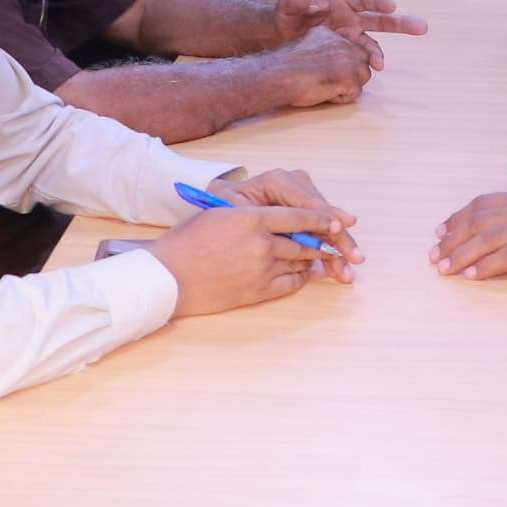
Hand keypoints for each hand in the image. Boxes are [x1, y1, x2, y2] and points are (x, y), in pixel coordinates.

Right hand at [149, 204, 355, 315]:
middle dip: (320, 242)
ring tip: (320, 258)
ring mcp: (261, 269)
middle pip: (303, 241)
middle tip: (333, 242)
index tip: (337, 221)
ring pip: (299, 262)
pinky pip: (290, 284)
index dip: (321, 219)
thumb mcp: (219, 215)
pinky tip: (303, 274)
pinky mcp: (258, 292)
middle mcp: (261, 243)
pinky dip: (300, 278)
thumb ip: (250, 216)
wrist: (169, 277)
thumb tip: (273, 220)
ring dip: (311, 260)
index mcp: (251, 218)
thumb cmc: (188, 242)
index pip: (297, 216)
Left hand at [207, 168, 362, 264]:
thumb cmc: (220, 210)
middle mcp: (295, 187)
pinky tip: (339, 267)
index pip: (305, 199)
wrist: (214, 214)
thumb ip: (257, 216)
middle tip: (353, 256)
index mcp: (278, 182)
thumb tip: (284, 227)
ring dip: (339, 247)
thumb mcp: (232, 209)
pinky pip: (322, 232)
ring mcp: (302, 201)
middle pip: (322, 212)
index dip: (322, 214)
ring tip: (348, 269)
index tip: (336, 227)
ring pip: (326, 224)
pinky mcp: (304, 216)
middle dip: (338, 236)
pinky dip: (330, 250)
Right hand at [268, 25, 376, 109]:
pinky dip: (340, 98)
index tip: (331, 72)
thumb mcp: (307, 47)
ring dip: (346, 87)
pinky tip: (323, 92)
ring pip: (362, 78)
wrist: (277, 76)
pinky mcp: (350, 77)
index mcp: (331, 34)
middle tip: (327, 82)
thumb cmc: (285, 68)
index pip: (353, 49)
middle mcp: (343, 42)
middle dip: (351, 76)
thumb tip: (334, 62)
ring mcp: (349, 59)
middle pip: (363, 62)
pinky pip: (354, 94)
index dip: (346, 65)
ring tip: (323, 86)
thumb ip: (324, 49)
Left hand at [273, 0, 428, 59]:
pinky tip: (370, 69)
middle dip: (401, 23)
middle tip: (422, 27)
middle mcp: (351, 17)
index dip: (378, 1)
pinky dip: (367, 61)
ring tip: (381, 64)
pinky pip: (361, 56)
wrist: (282, 36)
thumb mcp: (288, 6)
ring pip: (373, 42)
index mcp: (342, 1)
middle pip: (380, 19)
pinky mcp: (346, 50)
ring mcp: (350, 35)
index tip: (392, 6)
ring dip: (379, 52)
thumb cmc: (287, 15)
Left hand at [430, 187, 506, 279]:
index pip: (481, 205)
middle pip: (476, 222)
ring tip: (444, 270)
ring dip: (460, 255)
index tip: (440, 230)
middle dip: (451, 239)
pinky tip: (472, 276)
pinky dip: (486, 266)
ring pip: (485, 240)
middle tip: (433, 255)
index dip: (457, 217)